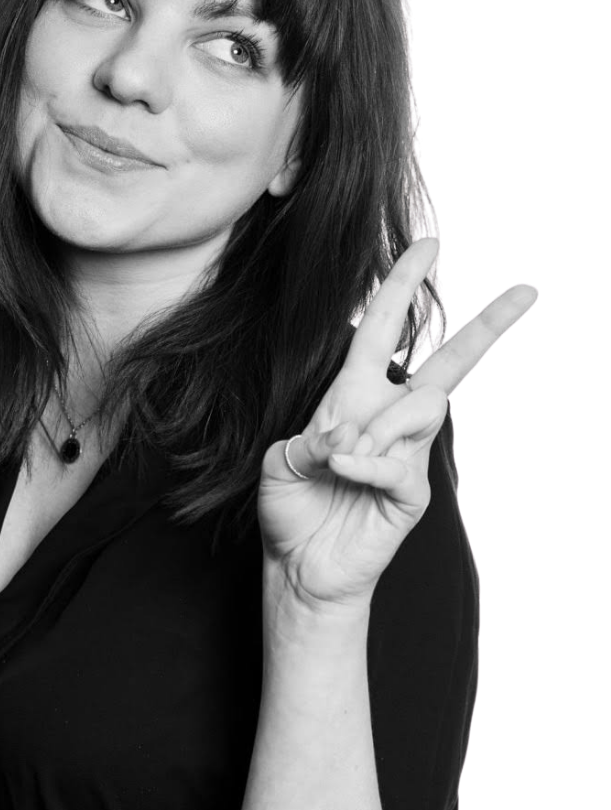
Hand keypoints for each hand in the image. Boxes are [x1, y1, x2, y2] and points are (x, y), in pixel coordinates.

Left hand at [257, 237, 537, 611]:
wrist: (299, 565)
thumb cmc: (291, 509)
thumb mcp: (281, 462)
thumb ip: (310, 439)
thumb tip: (351, 439)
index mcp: (353, 395)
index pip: (384, 329)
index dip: (402, 285)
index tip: (428, 243)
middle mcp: (388, 416)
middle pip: (450, 363)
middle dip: (489, 326)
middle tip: (528, 290)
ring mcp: (407, 454)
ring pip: (420, 408)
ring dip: (374, 428)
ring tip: (339, 461)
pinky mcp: (413, 492)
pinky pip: (400, 460)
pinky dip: (366, 462)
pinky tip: (345, 472)